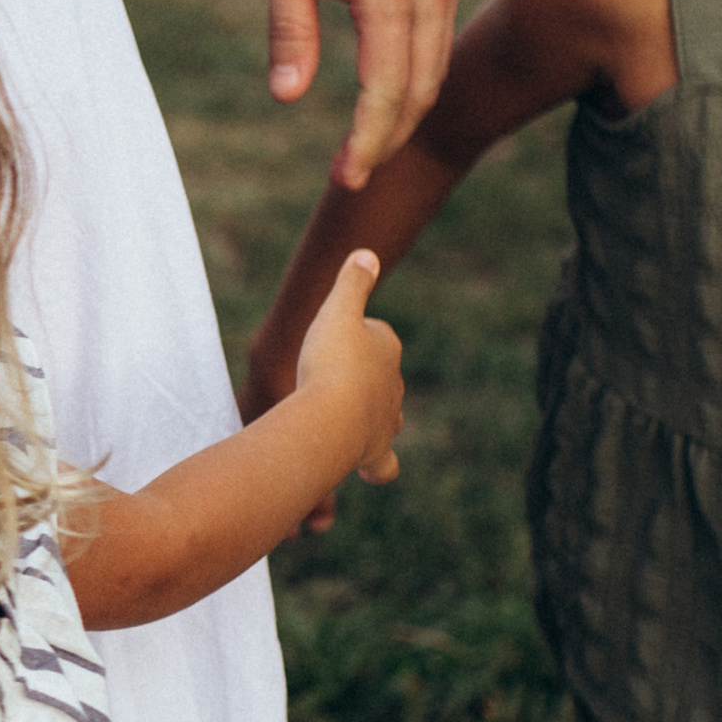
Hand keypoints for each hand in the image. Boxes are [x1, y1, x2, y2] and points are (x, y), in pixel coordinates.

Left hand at [264, 0, 465, 188]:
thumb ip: (290, 31)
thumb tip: (288, 100)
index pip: (385, 89)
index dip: (367, 141)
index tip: (346, 178)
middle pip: (420, 86)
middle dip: (389, 137)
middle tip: (353, 175)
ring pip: (436, 62)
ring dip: (405, 108)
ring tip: (367, 142)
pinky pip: (439, 30)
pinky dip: (416, 69)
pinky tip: (386, 88)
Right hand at [288, 251, 403, 532]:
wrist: (332, 416)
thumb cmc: (331, 361)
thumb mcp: (337, 310)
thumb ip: (352, 283)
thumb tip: (367, 253)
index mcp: (386, 347)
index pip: (376, 335)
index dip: (352, 335)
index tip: (329, 340)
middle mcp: (393, 386)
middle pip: (382, 377)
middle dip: (362, 377)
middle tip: (328, 377)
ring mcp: (386, 422)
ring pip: (387, 418)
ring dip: (369, 417)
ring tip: (344, 418)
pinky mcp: (375, 454)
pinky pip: (384, 465)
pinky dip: (378, 467)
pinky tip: (367, 469)